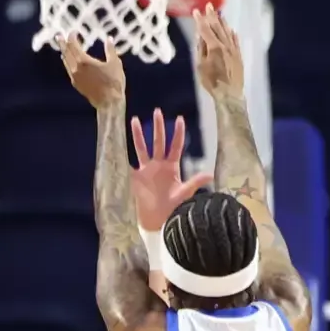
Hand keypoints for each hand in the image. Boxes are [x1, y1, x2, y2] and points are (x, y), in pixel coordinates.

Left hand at [61, 35, 125, 108]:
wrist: (108, 103)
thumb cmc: (114, 82)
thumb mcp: (115, 63)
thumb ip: (110, 50)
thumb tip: (109, 38)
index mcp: (84, 61)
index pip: (73, 45)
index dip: (72, 37)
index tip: (73, 32)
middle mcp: (76, 68)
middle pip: (66, 52)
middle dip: (63, 43)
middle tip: (58, 36)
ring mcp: (75, 77)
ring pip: (66, 62)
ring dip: (64, 53)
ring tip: (63, 49)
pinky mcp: (76, 84)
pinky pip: (69, 70)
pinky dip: (68, 63)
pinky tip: (69, 63)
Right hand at [130, 109, 213, 232]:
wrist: (158, 220)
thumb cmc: (173, 207)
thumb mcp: (185, 193)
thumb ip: (195, 181)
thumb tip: (210, 174)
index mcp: (172, 167)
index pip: (175, 146)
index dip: (178, 133)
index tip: (179, 119)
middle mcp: (159, 165)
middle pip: (158, 142)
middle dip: (158, 127)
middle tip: (157, 111)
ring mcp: (147, 170)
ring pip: (142, 148)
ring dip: (139, 135)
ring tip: (136, 120)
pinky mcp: (137, 177)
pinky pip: (130, 163)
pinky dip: (124, 154)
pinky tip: (119, 142)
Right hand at [193, 5, 243, 97]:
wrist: (230, 93)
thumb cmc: (212, 82)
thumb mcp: (200, 65)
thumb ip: (201, 49)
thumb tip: (200, 35)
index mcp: (214, 47)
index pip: (205, 30)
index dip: (200, 20)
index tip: (196, 11)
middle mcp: (225, 45)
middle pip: (218, 27)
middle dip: (212, 16)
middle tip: (209, 6)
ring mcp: (234, 50)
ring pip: (228, 32)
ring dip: (223, 22)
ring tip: (219, 14)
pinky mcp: (239, 56)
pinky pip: (236, 41)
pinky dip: (233, 34)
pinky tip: (231, 30)